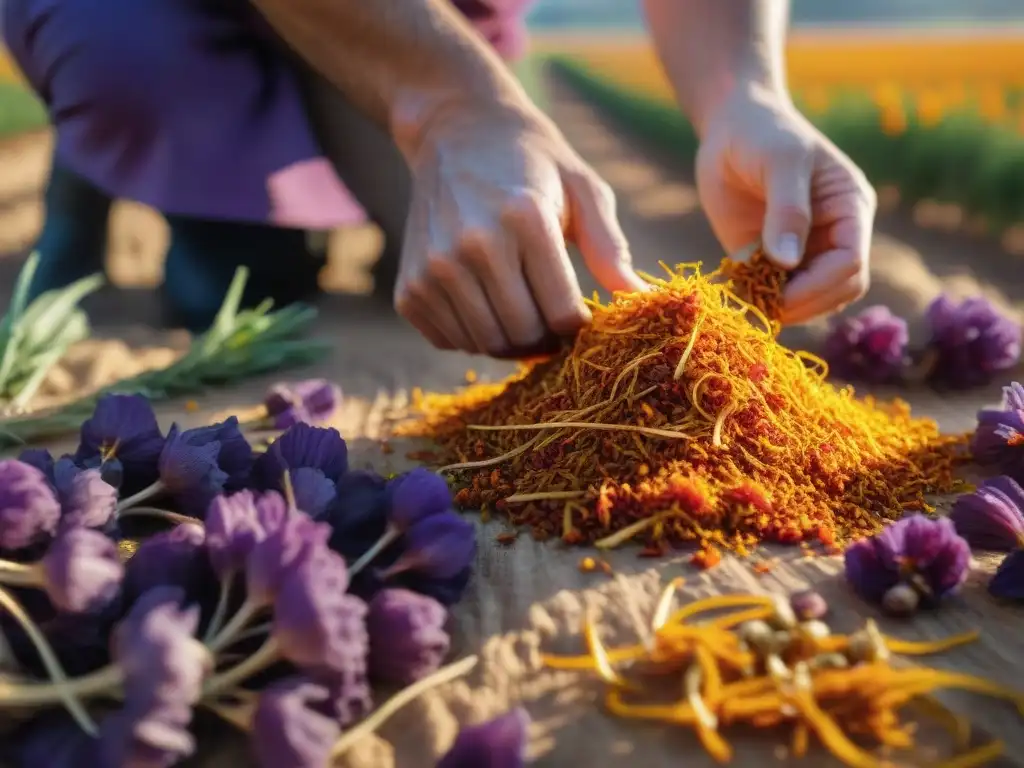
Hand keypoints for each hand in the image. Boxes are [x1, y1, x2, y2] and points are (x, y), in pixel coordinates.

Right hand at [393, 102, 646, 355]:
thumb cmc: (530, 161)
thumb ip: (611, 247)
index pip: (563, 314)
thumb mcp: (582, 189)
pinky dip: (473, 336)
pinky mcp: (409, 287)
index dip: (579, 324)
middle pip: (525, 335)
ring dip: (511, 341)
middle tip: (552, 318)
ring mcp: (435, 269)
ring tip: (520, 309)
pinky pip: (450, 342)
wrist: (454, 130)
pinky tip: (484, 303)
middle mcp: (474, 246)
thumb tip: (642, 301)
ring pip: (488, 345)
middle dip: (547, 338)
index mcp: (525, 220)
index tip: (579, 311)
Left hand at [695, 84, 877, 324]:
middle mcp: (836, 234)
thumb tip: (788, 261)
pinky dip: (758, 300)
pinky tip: (735, 296)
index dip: (818, 286)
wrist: (732, 128)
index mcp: (850, 208)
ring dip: (782, 308)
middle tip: (760, 308)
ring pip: (810, 299)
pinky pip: (775, 292)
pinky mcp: (772, 259)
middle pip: (838, 290)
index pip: (851, 263)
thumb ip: (787, 210)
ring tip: (746, 302)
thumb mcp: (779, 161)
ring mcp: (805, 249)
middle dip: (803, 304)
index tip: (780, 295)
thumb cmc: (763, 134)